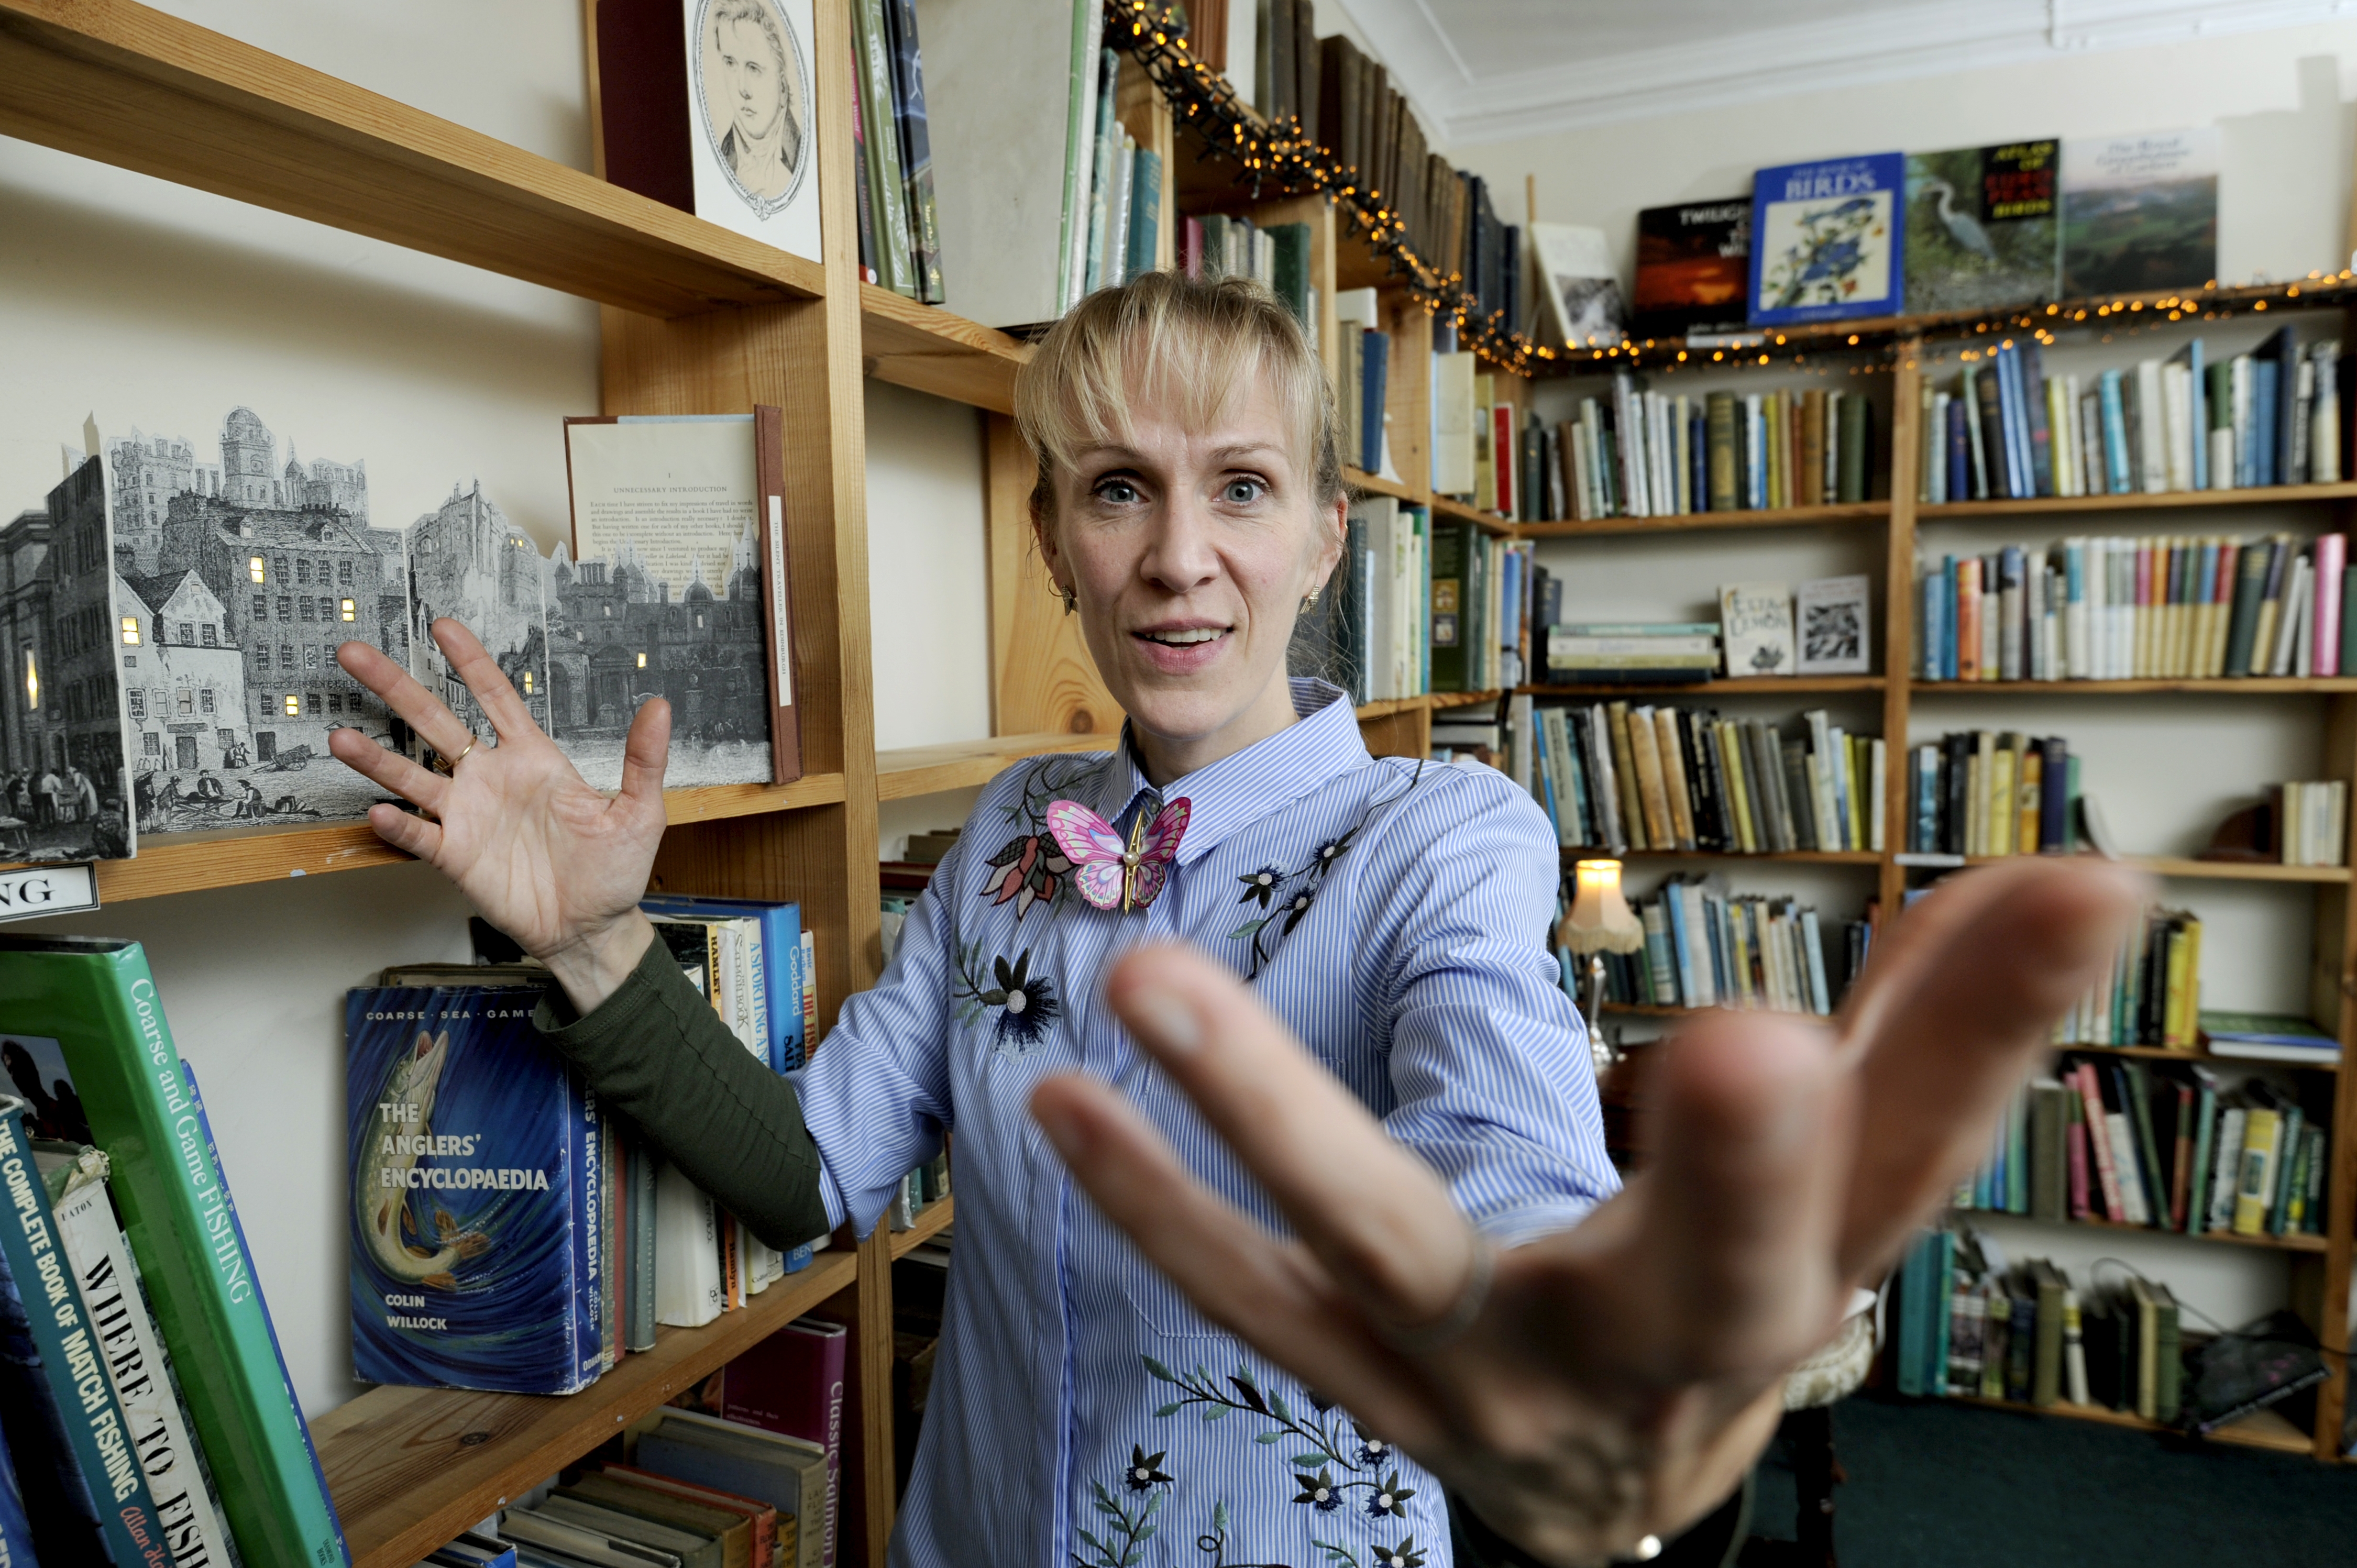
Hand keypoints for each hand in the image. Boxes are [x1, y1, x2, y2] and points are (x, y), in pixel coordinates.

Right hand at [329, 619, 668, 1012]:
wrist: (593, 928)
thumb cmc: (615, 870)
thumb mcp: (639, 812)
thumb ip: (644, 759)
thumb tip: (660, 707)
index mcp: (533, 759)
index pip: (495, 697)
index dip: (470, 661)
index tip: (442, 625)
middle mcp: (491, 779)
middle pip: (435, 722)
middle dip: (396, 687)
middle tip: (355, 654)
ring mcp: (468, 816)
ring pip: (412, 777)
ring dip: (376, 758)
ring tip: (339, 735)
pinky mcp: (457, 857)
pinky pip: (419, 836)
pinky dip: (398, 826)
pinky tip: (377, 811)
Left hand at [1029, 857, 2146, 1563]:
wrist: (1614, 1491)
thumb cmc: (1736, 1295)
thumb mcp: (1853, 1183)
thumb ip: (1936, 1026)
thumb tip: (2065, 876)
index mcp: (1800, 1283)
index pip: (1921, 1157)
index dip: (1988, 1040)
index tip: (2069, 894)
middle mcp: (1656, 1353)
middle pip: (1711, 1266)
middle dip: (1740, 1168)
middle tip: (1757, 1045)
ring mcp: (1487, 1383)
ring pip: (1393, 1255)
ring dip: (1272, 1116)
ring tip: (1148, 982)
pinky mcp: (1361, 1386)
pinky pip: (1250, 1305)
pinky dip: (1156, 1212)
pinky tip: (1054, 1105)